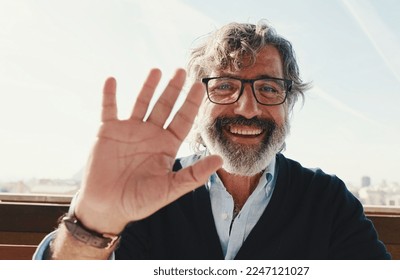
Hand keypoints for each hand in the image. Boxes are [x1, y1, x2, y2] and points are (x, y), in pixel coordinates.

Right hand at [74, 68, 221, 233]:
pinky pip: (108, 109)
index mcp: (167, 145)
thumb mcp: (170, 189)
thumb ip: (194, 175)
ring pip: (141, 103)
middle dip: (173, 89)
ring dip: (148, 87)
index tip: (199, 86)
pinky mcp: (108, 131)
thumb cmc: (139, 201)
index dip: (190, 103)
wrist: (107, 207)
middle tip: (181, 71)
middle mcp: (150, 134)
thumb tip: (221, 160)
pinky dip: (109, 95)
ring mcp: (129, 130)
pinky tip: (112, 80)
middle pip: (165, 106)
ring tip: (157, 71)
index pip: (183, 120)